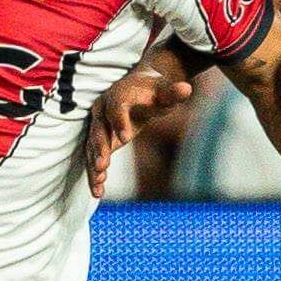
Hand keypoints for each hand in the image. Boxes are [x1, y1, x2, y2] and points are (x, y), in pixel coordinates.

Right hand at [84, 67, 191, 197]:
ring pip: (93, 147)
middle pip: (99, 130)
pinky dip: (94, 174)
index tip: (125, 139)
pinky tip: (98, 191)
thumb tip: (187, 89)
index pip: (117, 108)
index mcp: (118, 96)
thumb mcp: (164, 91)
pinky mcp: (100, 142)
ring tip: (99, 182)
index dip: (120, 122)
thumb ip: (173, 92)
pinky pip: (94, 158)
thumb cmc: (152, 92)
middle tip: (103, 166)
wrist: (137, 91)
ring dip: (94, 165)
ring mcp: (99, 127)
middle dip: (100, 148)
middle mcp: (103, 111)